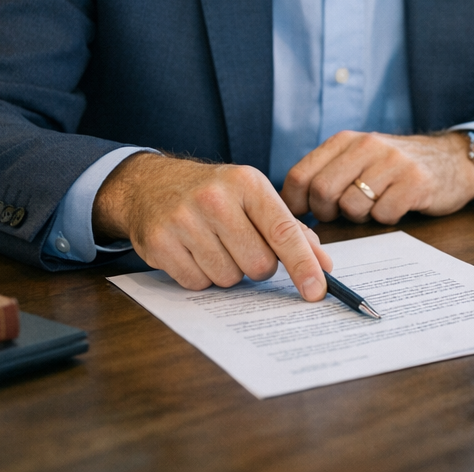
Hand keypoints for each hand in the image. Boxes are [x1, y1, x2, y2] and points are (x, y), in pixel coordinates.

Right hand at [93, 153, 331, 296]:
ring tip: (213, 245)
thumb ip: (290, 229)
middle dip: (257, 265)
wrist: (150, 185)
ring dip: (227, 271)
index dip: (303, 264)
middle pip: (258, 264)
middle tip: (241, 246)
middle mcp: (215, 199)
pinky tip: (191, 251)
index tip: (317, 291)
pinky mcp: (159, 242)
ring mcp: (183, 220)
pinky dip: (200, 275)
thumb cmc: (213, 193)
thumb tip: (323, 264)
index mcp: (247, 183)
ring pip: (228, 278)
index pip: (282, 231)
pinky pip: (196, 284)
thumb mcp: (252, 196)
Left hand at [280, 130, 473, 223]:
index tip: (307, 215)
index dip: (296, 204)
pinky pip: (384, 214)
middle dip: (328, 213)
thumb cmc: (394, 168)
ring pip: (352, 206)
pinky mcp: (416, 182)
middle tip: (344, 213)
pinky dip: (386, 219)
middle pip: (322, 193)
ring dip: (360, 217)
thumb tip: (287, 208)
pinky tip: (397, 206)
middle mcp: (367, 145)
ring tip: (374, 206)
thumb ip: (326, 174)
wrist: (451, 160)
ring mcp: (393, 162)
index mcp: (345, 140)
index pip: (300, 176)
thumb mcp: (358, 159)